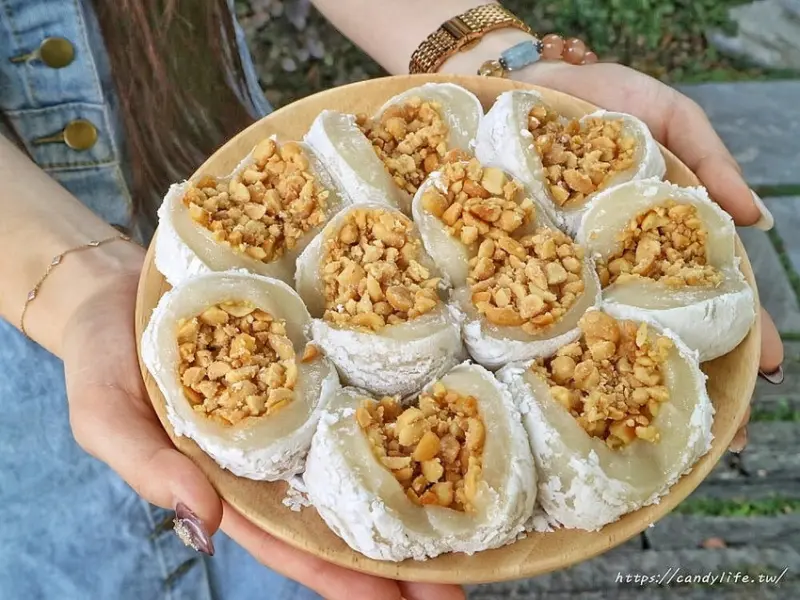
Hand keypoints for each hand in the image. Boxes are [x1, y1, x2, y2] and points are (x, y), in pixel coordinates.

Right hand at [61, 257, 462, 599]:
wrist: (119, 286)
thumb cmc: (103, 358)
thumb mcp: (107, 418)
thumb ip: (148, 469)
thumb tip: (202, 522)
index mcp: (229, 482)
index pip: (291, 543)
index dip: (342, 576)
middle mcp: (275, 451)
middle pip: (340, 509)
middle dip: (395, 551)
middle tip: (456, 585)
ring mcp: (298, 404)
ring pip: (359, 455)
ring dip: (412, 486)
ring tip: (470, 521)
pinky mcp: (310, 356)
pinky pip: (354, 385)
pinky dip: (393, 407)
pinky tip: (440, 421)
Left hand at [517, 61, 783, 449]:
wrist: (519, 86)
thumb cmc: (597, 97)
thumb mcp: (666, 115)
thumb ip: (708, 158)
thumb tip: (756, 215)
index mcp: (656, 237)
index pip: (710, 292)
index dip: (742, 331)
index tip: (764, 373)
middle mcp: (615, 264)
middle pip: (660, 327)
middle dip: (690, 376)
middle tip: (719, 432)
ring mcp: (568, 270)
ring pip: (602, 334)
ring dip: (625, 383)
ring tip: (647, 431)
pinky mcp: (521, 265)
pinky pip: (539, 311)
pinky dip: (553, 349)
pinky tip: (564, 390)